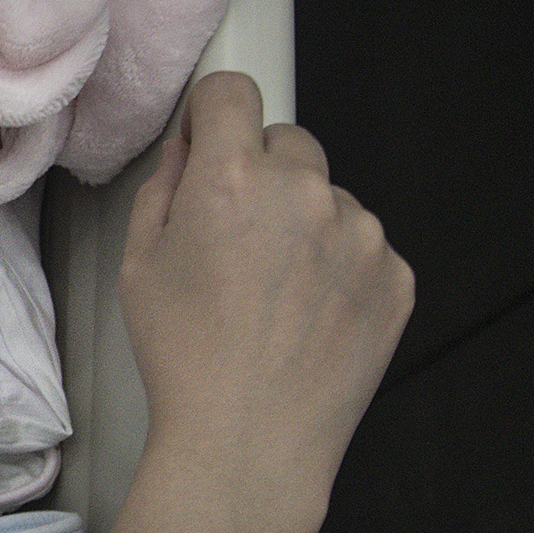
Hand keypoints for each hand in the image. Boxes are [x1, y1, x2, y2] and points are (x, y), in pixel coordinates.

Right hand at [119, 72, 414, 522]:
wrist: (249, 440)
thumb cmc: (184, 356)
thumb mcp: (137, 265)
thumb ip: (163, 188)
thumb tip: (189, 151)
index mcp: (232, 180)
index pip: (233, 92)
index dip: (214, 112)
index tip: (209, 139)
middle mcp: (306, 192)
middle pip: (287, 141)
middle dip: (262, 173)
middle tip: (237, 239)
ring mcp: (361, 233)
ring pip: (328, 199)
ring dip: (305, 224)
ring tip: (273, 294)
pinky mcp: (395, 274)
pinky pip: (363, 247)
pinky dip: (338, 269)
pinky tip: (306, 317)